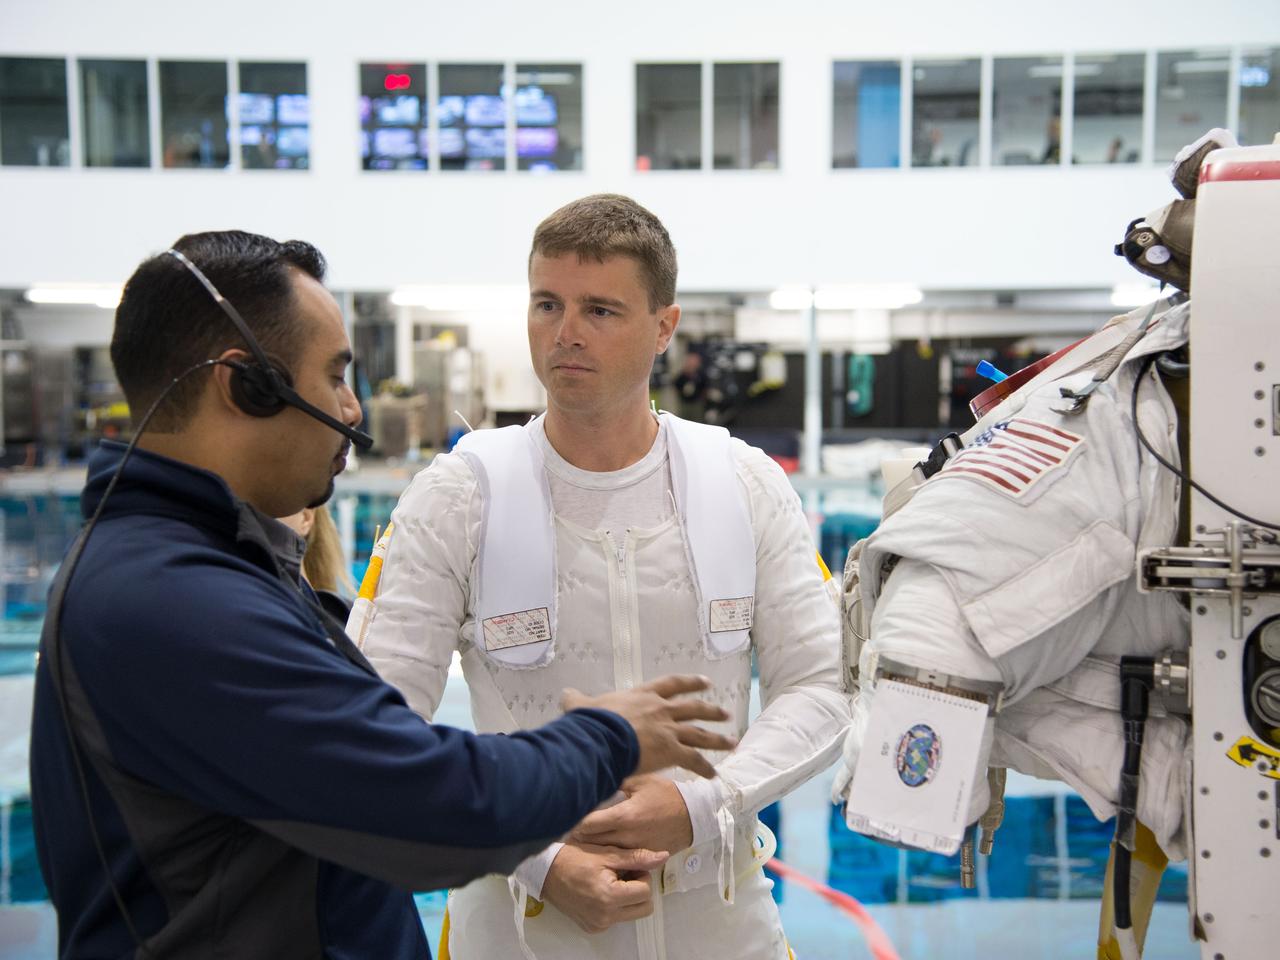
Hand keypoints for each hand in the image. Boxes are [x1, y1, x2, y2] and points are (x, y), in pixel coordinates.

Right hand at [539, 842, 666, 933]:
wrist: (545, 872)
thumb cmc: (576, 857)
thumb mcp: (607, 853)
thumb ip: (637, 857)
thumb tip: (663, 857)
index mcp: (610, 897)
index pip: (646, 891)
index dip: (641, 875)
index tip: (628, 866)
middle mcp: (606, 916)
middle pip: (644, 908)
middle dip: (640, 890)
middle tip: (624, 875)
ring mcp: (598, 925)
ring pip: (632, 915)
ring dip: (629, 899)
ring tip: (613, 881)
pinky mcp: (592, 928)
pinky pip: (616, 919)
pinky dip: (615, 906)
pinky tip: (602, 891)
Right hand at [562, 674, 734, 778]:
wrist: (602, 738)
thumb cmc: (592, 722)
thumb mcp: (582, 706)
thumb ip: (577, 701)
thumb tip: (565, 695)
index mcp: (644, 696)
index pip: (673, 684)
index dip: (690, 683)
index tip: (705, 683)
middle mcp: (662, 710)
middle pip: (694, 708)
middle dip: (711, 711)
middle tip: (725, 713)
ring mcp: (669, 730)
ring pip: (700, 734)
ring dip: (718, 739)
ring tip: (733, 743)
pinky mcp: (672, 752)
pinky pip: (693, 761)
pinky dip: (705, 769)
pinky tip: (714, 776)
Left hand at [571, 774, 692, 853]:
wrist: (694, 815)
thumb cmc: (667, 794)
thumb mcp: (642, 782)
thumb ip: (617, 782)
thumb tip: (596, 778)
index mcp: (624, 816)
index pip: (588, 824)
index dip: (574, 821)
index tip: (565, 816)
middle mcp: (626, 837)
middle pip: (591, 842)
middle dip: (578, 836)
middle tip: (565, 829)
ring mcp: (634, 850)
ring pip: (604, 854)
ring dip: (591, 848)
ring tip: (578, 841)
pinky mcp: (643, 857)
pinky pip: (620, 860)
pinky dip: (609, 856)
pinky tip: (601, 850)